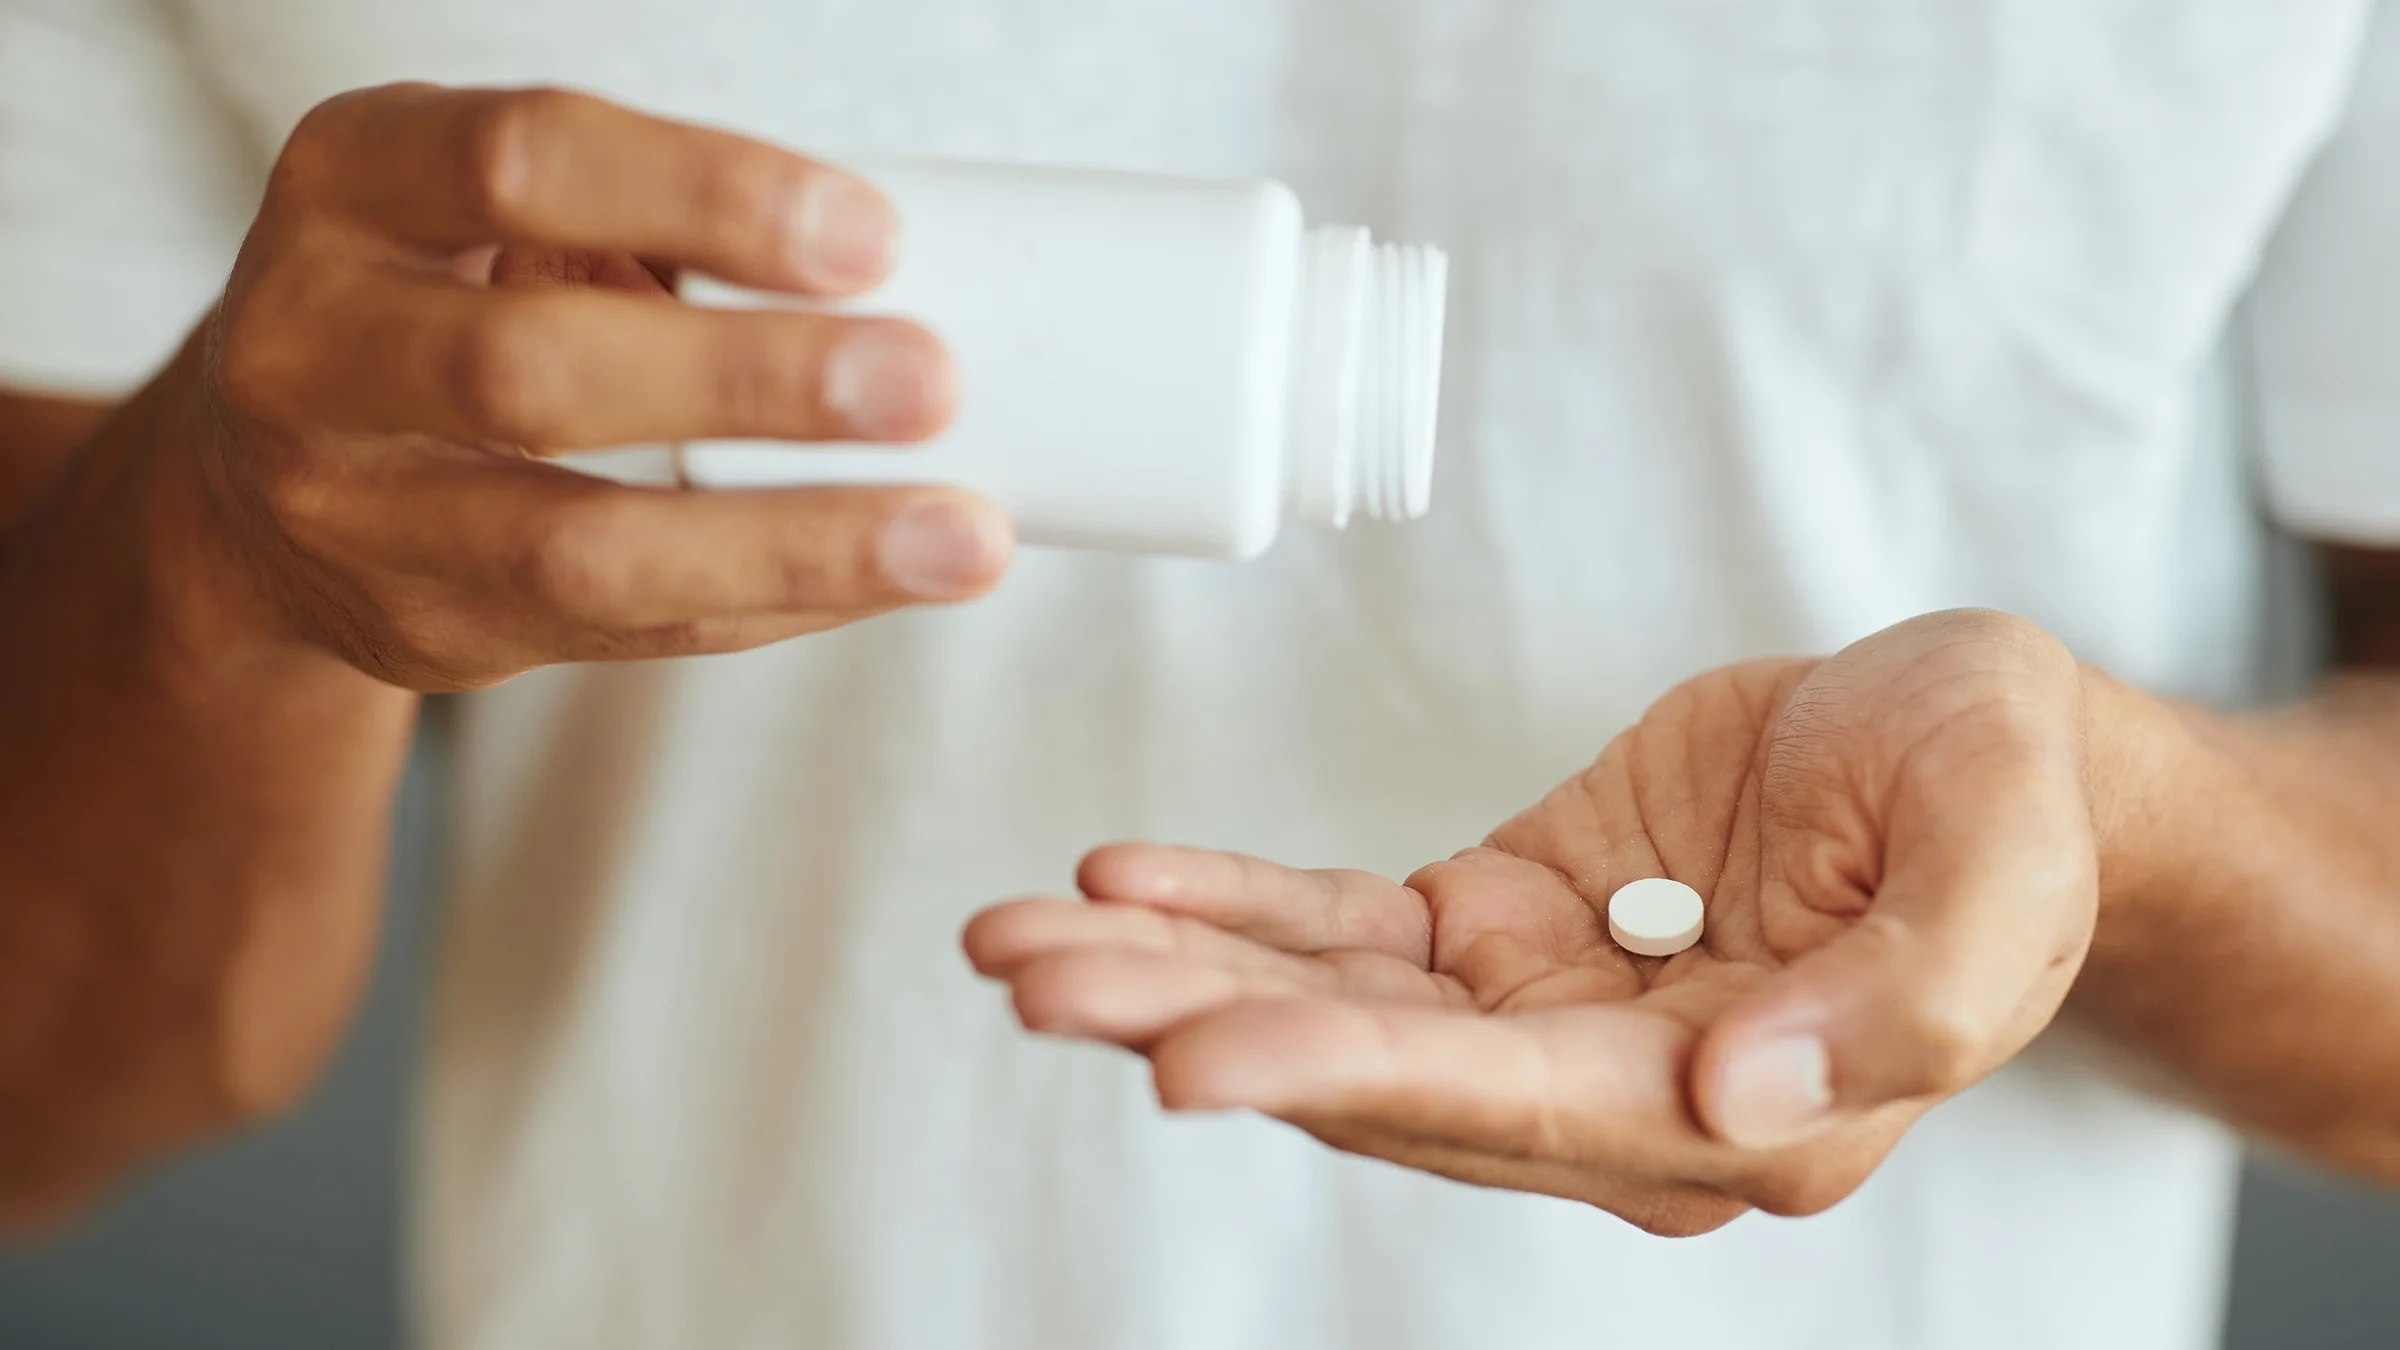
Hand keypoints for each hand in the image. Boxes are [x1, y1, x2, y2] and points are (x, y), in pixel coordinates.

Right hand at [186, 83, 1009, 688]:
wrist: (262, 478)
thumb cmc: (441, 299)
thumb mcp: (495, 214)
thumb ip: (651, 224)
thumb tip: (905, 277)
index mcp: (352, 181)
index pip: (524, 161)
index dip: (706, 194)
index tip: (870, 235)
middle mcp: (315, 344)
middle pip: (537, 367)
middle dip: (753, 381)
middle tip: (929, 382)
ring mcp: (350, 508)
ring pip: (580, 548)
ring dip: (792, 542)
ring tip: (957, 537)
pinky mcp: (422, 629)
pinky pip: (627, 631)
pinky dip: (774, 602)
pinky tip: (888, 579)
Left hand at [966, 610, 2097, 1234]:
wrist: (1972, 747)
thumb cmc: (2004, 797)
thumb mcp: (2000, 860)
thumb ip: (1904, 995)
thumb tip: (1737, 1099)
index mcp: (1740, 1111)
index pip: (1507, 1108)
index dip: (1344, 1078)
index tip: (1189, 1059)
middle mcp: (1616, 1090)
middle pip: (1375, 1075)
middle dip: (1195, 1027)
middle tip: (1036, 982)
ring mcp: (1546, 1012)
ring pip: (1332, 1007)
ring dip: (1172, 974)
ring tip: (1017, 940)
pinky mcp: (1505, 926)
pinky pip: (1347, 927)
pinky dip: (1232, 905)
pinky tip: (1121, 881)